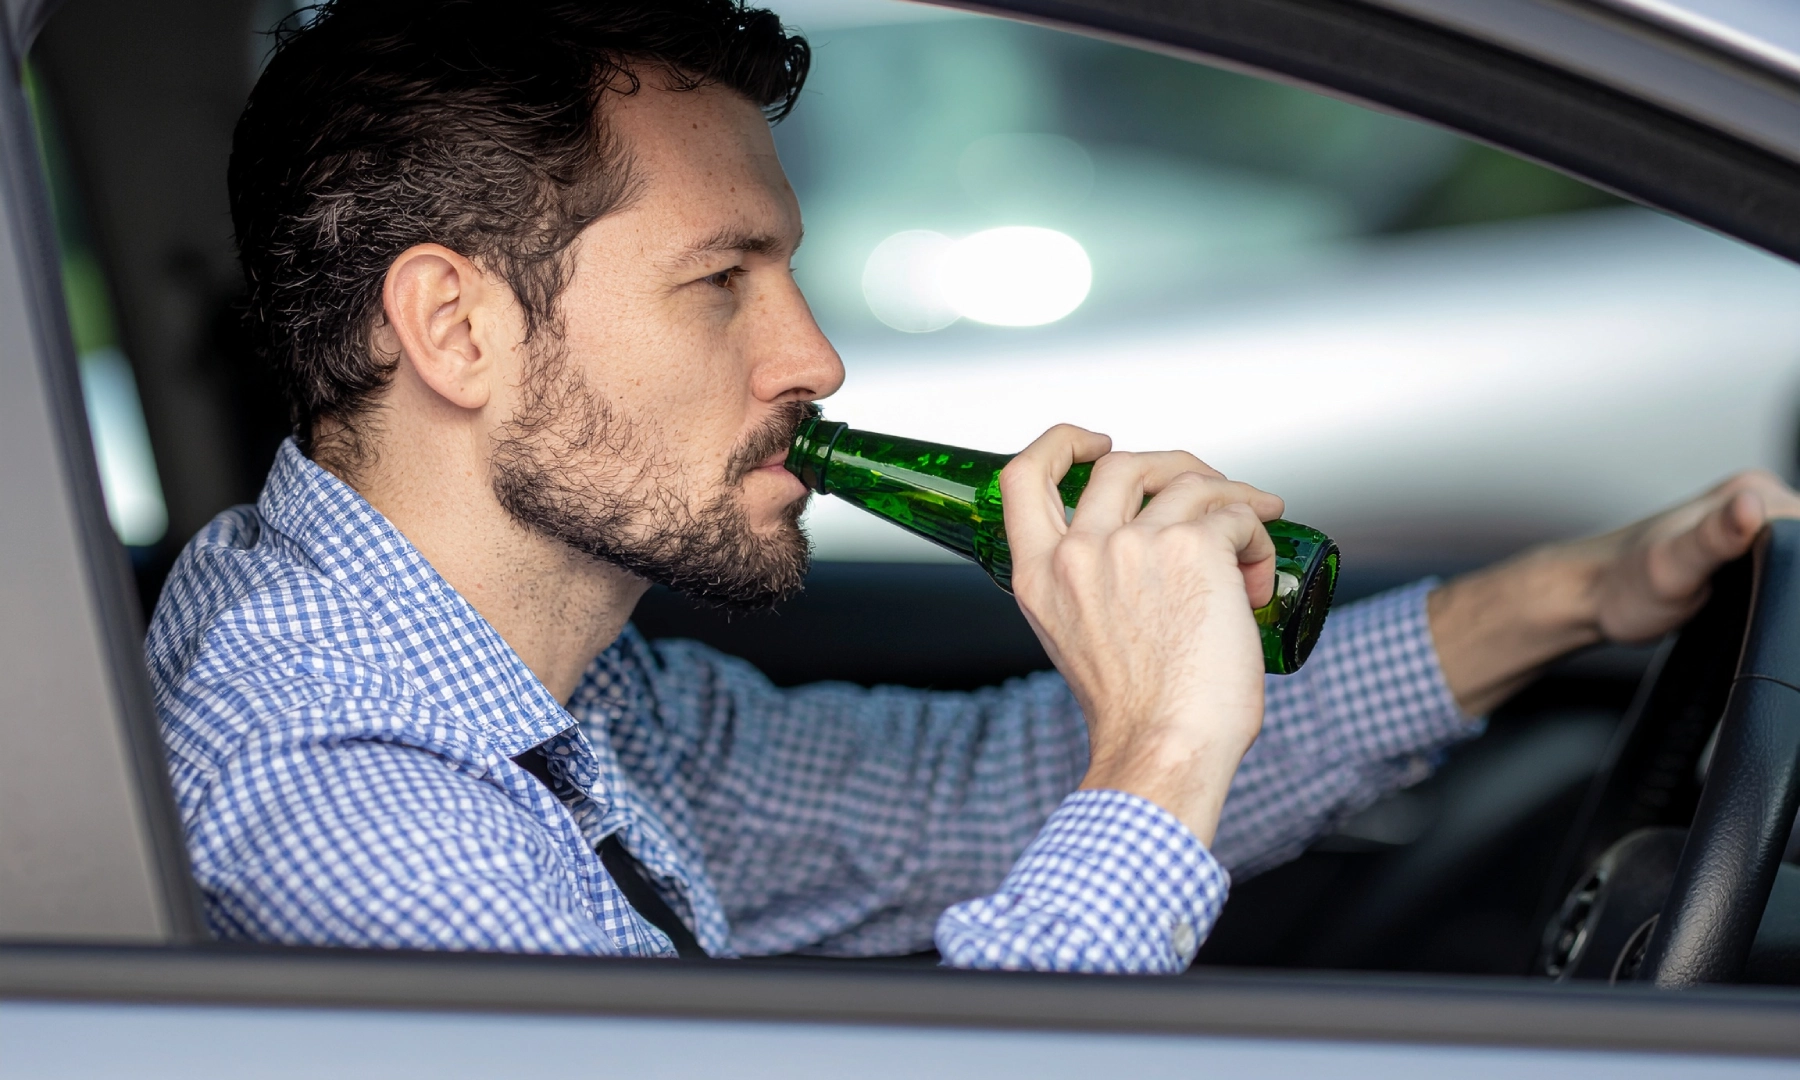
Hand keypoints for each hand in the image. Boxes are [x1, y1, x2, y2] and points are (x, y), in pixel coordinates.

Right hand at [1001, 424, 1285, 844]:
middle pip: (1123, 463)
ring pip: (1190, 481)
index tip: (1097, 444)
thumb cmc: (1138, 713)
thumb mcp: (1079, 639)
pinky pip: (1238, 515)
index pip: (1023, 476)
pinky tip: (1260, 572)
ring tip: (1255, 528)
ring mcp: (1135, 544)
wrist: (1167, 747)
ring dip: (1231, 498)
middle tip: (1207, 489)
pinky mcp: (1194, 548)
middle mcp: (1079, 551)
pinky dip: (1258, 535)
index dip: (1061, 443)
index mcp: (1040, 575)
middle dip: (1174, 465)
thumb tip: (1140, 552)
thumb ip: (1089, 589)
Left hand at [1430, 469, 1799, 714]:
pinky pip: (1781, 561)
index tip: (1779, 590)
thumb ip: (1714, 536)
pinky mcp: (1741, 546)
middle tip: (1755, 599)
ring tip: (1749, 599)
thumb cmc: (1623, 586)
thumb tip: (1751, 506)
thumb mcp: (1673, 565)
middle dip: (1796, 572)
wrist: (1590, 596)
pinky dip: (1780, 581)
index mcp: (1749, 492)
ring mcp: (1748, 522)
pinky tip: (1757, 599)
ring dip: (1790, 577)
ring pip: (1796, 549)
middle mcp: (1753, 498)